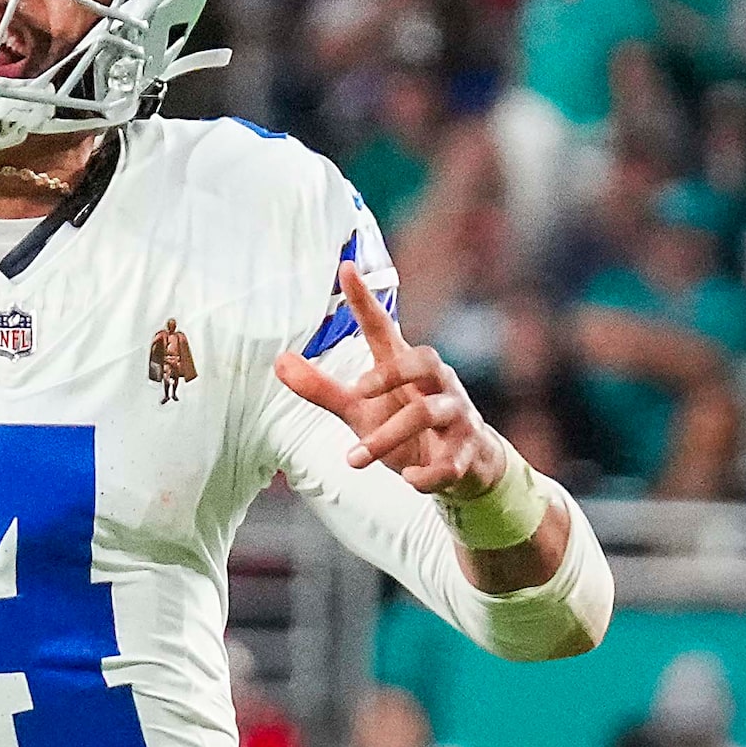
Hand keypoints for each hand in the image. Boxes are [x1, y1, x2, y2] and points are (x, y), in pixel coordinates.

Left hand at [274, 262, 506, 498]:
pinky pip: (450, 462)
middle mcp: (435, 384)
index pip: (384, 328)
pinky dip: (427, 473)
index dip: (364, 300)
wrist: (463, 469)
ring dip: (386, 437)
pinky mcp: (467, 452)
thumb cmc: (404, 427)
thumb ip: (323, 389)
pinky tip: (408, 480)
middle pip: (424, 360)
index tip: (345, 266)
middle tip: (359, 391)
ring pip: (428, 414)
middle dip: (392, 374)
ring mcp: (455, 417)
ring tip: (353, 459)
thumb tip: (278, 362)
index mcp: (405, 368)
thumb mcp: (359, 409)